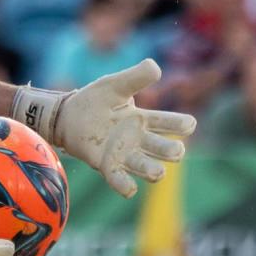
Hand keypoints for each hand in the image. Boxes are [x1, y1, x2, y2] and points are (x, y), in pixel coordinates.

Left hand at [12, 59, 195, 197]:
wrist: (68, 114)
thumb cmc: (95, 99)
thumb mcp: (115, 85)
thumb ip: (135, 77)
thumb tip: (155, 67)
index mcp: (143, 119)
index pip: (169, 123)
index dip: (182, 124)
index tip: (188, 124)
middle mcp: (138, 140)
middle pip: (163, 149)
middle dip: (173, 152)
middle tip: (176, 151)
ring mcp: (123, 154)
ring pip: (146, 167)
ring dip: (153, 171)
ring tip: (158, 172)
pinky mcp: (106, 165)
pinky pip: (119, 180)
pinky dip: (125, 186)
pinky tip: (130, 188)